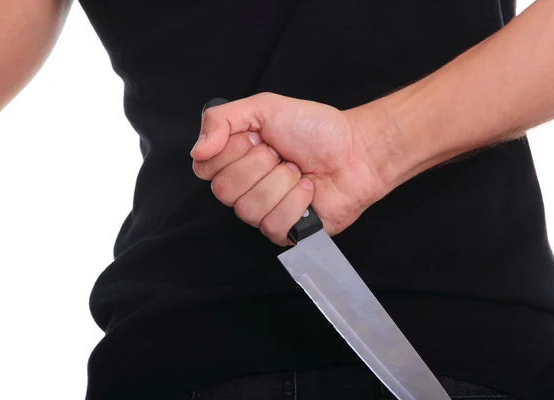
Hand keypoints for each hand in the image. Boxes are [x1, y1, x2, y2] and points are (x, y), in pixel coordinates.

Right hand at [190, 92, 387, 246]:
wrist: (356, 150)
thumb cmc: (315, 129)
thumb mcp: (264, 107)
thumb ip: (222, 119)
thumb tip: (197, 150)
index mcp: (234, 160)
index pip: (205, 168)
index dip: (232, 152)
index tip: (258, 137)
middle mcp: (244, 188)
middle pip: (223, 191)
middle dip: (259, 165)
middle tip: (281, 153)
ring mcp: (263, 212)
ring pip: (248, 209)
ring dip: (281, 183)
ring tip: (298, 170)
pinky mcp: (285, 232)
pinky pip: (274, 225)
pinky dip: (296, 202)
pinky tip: (309, 190)